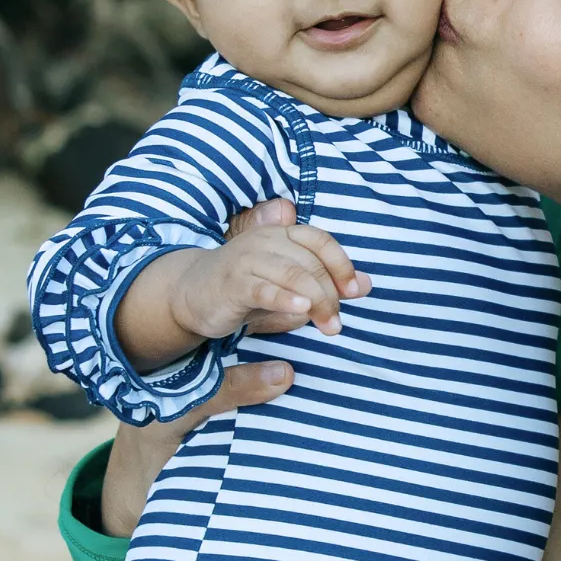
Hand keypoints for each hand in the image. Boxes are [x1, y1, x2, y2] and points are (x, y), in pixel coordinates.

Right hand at [170, 205, 365, 341]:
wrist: (192, 293)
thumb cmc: (247, 288)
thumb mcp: (290, 285)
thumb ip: (325, 283)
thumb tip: (367, 284)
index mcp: (281, 235)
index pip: (320, 241)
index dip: (342, 264)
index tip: (356, 291)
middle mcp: (265, 241)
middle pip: (310, 263)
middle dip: (330, 295)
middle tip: (336, 324)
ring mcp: (247, 260)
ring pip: (293, 274)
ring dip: (316, 301)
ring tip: (329, 325)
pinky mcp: (232, 283)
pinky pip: (263, 289)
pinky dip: (285, 299)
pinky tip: (301, 311)